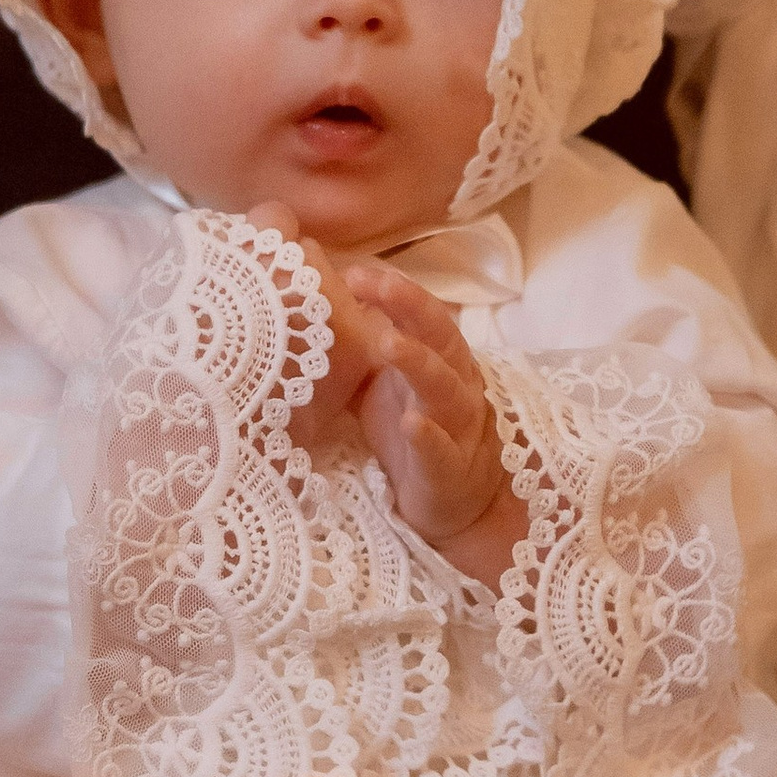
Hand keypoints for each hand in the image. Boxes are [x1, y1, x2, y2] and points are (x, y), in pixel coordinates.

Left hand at [250, 206, 526, 586]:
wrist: (456, 503)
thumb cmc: (414, 432)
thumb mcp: (384, 384)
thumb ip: (363, 349)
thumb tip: (319, 308)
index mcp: (440, 360)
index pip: (421, 316)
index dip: (393, 291)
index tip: (352, 273)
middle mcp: (455, 385)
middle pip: (439, 337)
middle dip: (409, 307)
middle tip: (372, 284)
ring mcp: (457, 427)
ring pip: (444, 387)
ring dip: (417, 362)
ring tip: (387, 342)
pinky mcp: (448, 469)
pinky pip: (439, 450)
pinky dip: (426, 436)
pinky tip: (409, 424)